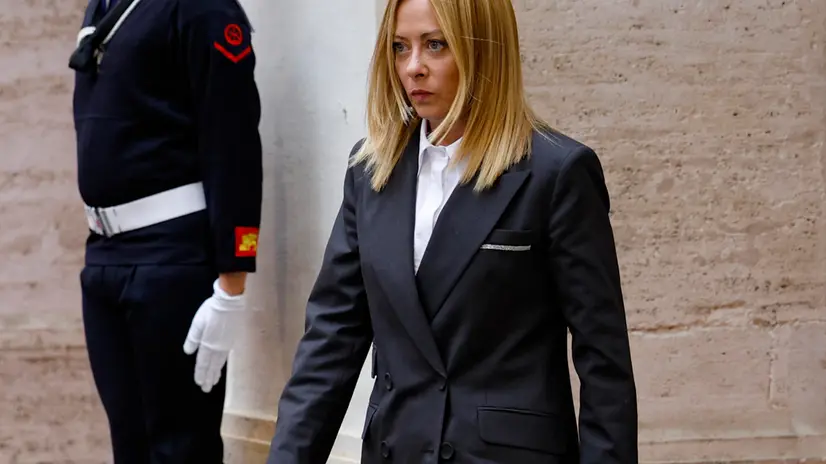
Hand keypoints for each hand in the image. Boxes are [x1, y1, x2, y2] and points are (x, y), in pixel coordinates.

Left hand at [183, 278, 246, 392]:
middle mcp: (218, 348)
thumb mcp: (198, 323)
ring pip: (220, 363)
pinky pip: (225, 357)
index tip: (198, 383)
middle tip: (206, 389)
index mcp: (208, 344)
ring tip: (214, 381)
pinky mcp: (232, 339)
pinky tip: (221, 366)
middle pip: (212, 366)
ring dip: (216, 373)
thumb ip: (193, 338)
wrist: (230, 302)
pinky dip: (222, 364)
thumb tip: (188, 352)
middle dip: (208, 377)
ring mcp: (227, 344)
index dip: (200, 373)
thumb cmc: (212, 311)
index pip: (203, 363)